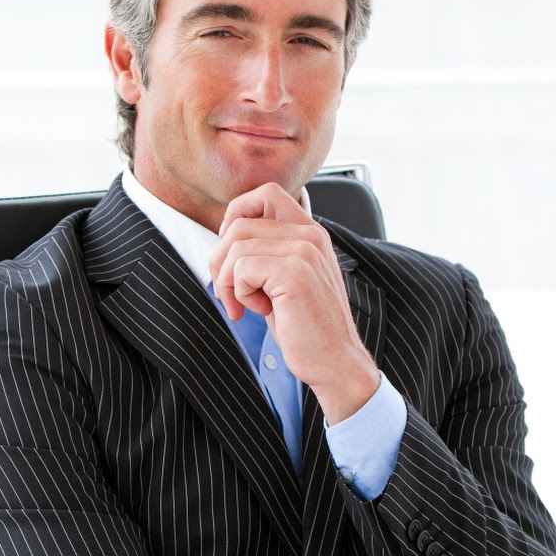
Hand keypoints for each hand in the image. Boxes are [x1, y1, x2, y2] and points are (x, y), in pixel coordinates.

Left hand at [208, 182, 378, 417]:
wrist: (335, 362)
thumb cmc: (306, 326)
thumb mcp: (286, 279)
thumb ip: (267, 251)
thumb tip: (224, 236)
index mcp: (310, 232)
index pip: (265, 193)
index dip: (237, 214)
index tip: (233, 254)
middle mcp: (310, 235)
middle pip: (239, 223)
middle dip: (220, 260)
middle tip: (229, 292)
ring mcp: (304, 251)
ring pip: (235, 246)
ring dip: (228, 281)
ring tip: (246, 305)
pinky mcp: (294, 273)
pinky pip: (241, 269)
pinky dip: (239, 293)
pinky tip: (260, 311)